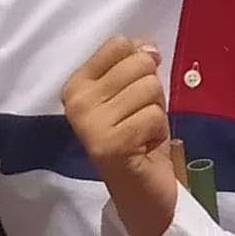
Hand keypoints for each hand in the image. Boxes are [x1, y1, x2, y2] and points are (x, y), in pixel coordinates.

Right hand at [62, 37, 177, 235]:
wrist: (140, 191)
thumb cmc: (137, 135)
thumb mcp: (134, 90)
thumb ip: (134, 63)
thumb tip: (148, 48)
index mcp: (76, 85)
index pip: (118, 43)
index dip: (139, 60)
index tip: (134, 90)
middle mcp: (76, 102)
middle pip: (138, 63)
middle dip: (151, 89)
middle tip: (140, 116)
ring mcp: (90, 124)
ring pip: (149, 87)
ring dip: (156, 112)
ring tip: (142, 132)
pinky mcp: (110, 144)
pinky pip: (154, 115)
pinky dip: (158, 131)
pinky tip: (144, 147)